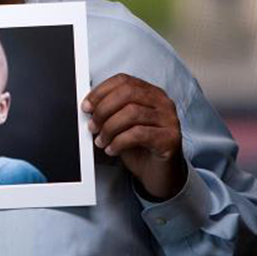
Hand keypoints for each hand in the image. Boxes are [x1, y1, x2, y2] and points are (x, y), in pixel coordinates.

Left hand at [82, 73, 185, 200]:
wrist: (159, 175)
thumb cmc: (141, 148)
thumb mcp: (122, 126)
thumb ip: (110, 113)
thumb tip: (88, 107)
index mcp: (151, 93)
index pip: (123, 81)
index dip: (101, 91)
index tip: (87, 106)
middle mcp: (162, 103)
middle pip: (128, 93)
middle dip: (104, 109)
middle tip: (92, 125)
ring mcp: (169, 120)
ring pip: (132, 113)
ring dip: (109, 128)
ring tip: (101, 141)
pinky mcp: (170, 139)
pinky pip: (138, 134)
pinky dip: (119, 142)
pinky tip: (112, 149)